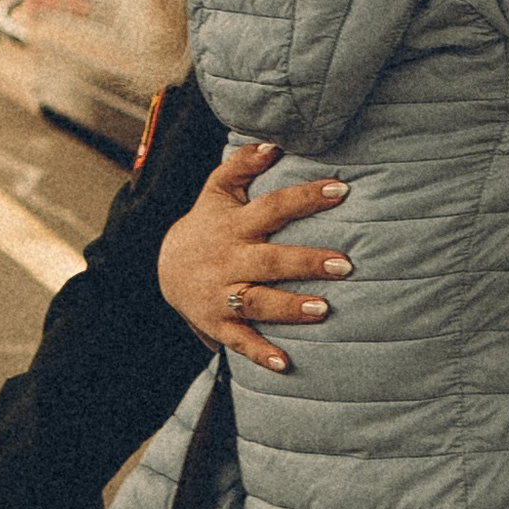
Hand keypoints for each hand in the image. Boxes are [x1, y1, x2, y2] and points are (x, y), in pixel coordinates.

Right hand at [157, 141, 350, 370]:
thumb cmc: (207, 225)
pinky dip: (260, 353)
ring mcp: (222, 294)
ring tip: (323, 310)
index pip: (273, 206)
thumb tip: (273, 144)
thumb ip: (241, 164)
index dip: (305, 197)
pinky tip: (284, 364)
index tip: (340, 189)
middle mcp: (229, 260)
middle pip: (270, 260)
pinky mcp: (217, 324)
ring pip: (257, 301)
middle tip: (345, 264)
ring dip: (289, 308)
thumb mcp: (216, 191)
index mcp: (235, 225)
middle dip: (306, 262)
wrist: (163, 269)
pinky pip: (239, 340)